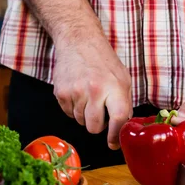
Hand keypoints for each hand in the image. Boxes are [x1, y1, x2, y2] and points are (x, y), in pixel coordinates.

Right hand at [53, 31, 131, 149]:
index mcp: (115, 87)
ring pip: (80, 121)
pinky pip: (68, 113)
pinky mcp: (60, 92)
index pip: (117, 120)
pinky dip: (73, 107)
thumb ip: (124, 103)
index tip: (113, 143)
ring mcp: (75, 91)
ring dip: (85, 114)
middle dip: (97, 124)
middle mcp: (95, 90)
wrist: (79, 41)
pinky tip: (77, 91)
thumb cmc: (103, 61)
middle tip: (99, 111)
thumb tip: (122, 127)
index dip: (115, 135)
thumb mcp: (123, 79)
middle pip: (94, 127)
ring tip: (88, 95)